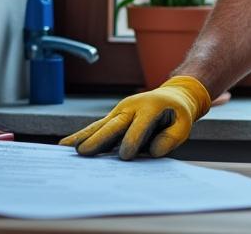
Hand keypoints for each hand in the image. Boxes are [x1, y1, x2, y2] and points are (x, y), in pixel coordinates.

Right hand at [59, 75, 211, 159]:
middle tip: (83, 152)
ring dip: (84, 136)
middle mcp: (132, 107)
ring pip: (100, 125)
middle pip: (113, 124)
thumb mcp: (184, 124)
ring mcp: (120, 111)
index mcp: (151, 107)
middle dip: (99, 139)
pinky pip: (98, 127)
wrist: (173, 95)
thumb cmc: (178, 114)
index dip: (133, 140)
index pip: (139, 126)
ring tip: (66, 148)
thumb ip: (171, 138)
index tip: (124, 156)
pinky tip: (66, 144)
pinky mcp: (114, 117)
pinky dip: (83, 135)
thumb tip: (153, 152)